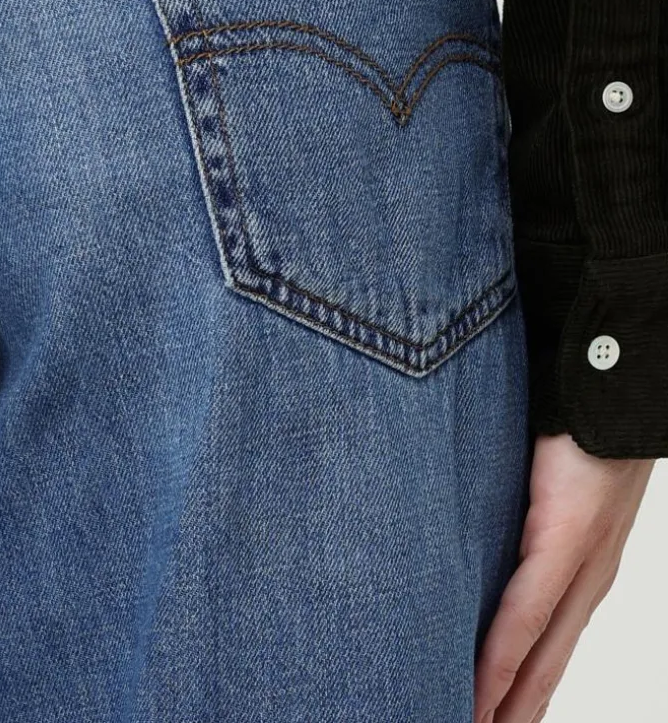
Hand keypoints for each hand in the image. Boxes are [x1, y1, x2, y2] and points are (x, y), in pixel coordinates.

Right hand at [474, 431, 655, 722]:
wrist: (609, 387)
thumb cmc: (575, 429)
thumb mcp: (538, 488)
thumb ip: (510, 518)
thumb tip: (467, 533)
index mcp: (581, 570)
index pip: (545, 652)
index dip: (518, 697)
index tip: (485, 721)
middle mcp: (587, 581)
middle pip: (544, 670)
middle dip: (507, 712)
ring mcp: (581, 565)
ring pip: (539, 657)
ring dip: (503, 703)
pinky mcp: (567, 540)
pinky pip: (529, 613)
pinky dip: (503, 658)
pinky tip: (481, 687)